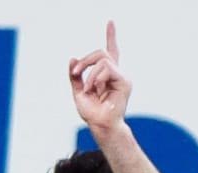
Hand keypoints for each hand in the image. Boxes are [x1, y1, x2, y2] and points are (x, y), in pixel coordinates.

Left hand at [69, 21, 130, 136]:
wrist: (100, 125)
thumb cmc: (92, 113)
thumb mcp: (78, 91)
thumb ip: (75, 76)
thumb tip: (72, 59)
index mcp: (107, 75)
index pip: (111, 52)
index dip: (111, 36)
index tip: (110, 22)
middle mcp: (116, 74)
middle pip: (101, 52)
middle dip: (85, 60)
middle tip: (75, 73)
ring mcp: (122, 77)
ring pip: (103, 59)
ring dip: (89, 72)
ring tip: (88, 89)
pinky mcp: (124, 81)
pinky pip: (107, 68)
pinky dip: (96, 78)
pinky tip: (95, 90)